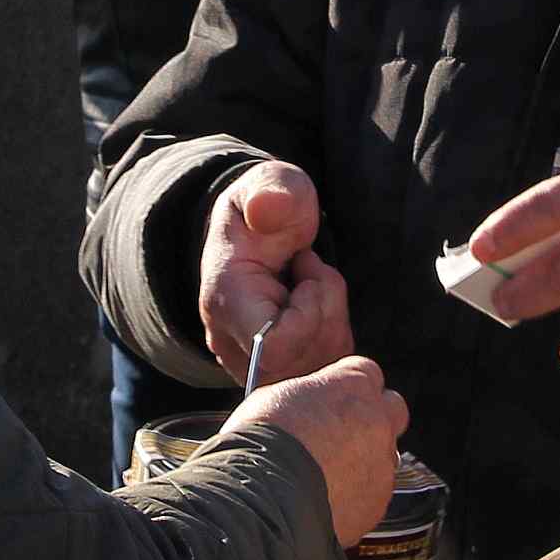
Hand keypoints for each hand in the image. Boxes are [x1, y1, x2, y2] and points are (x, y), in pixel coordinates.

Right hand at [200, 161, 350, 383]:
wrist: (255, 234)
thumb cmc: (267, 209)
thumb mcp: (269, 184)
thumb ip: (271, 190)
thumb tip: (268, 210)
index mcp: (225, 302)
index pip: (273, 346)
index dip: (309, 312)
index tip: (307, 267)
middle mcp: (233, 345)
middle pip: (300, 361)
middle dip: (327, 311)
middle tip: (312, 270)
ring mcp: (256, 366)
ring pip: (318, 370)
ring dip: (333, 320)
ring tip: (312, 283)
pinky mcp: (281, 375)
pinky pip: (327, 373)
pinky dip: (335, 336)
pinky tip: (318, 307)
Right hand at [235, 357, 410, 554]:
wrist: (264, 497)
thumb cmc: (262, 444)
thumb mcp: (275, 396)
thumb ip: (308, 395)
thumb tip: (308, 403)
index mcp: (353, 385)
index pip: (366, 372)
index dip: (347, 388)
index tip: (333, 400)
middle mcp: (377, 420)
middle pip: (391, 410)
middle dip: (372, 419)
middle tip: (340, 434)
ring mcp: (382, 463)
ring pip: (384, 456)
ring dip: (363, 460)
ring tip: (325, 475)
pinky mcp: (378, 501)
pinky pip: (373, 493)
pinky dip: (356, 495)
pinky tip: (325, 499)